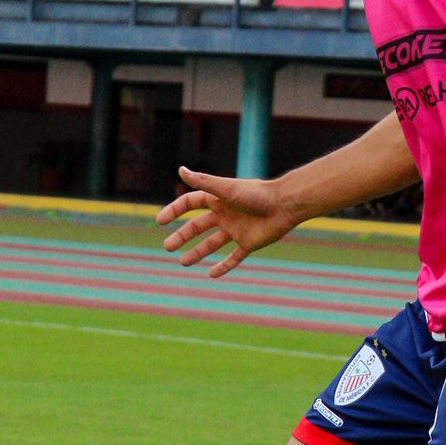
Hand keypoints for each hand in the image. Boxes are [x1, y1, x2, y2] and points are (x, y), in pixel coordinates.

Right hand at [155, 166, 299, 277]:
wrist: (285, 206)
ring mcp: (236, 230)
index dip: (175, 211)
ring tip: (182, 262)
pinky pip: (234, 257)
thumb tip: (180, 170)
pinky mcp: (249, 243)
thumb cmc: (256, 194)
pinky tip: (211, 274)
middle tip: (167, 246)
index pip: (190, 204)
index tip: (160, 221)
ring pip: (212, 243)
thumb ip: (204, 182)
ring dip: (197, 253)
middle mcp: (225, 214)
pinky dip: (223, 266)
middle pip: (198, 226)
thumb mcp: (227, 189)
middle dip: (182, 236)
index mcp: (218, 200)